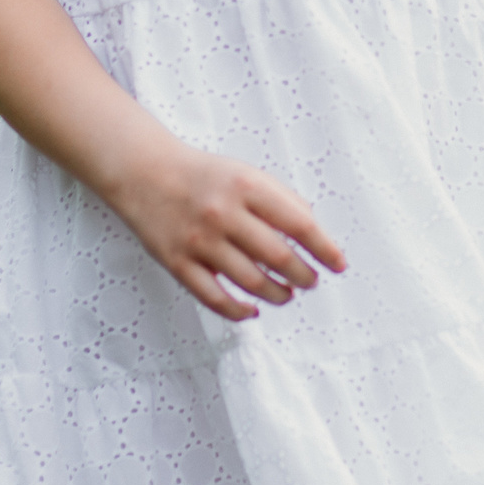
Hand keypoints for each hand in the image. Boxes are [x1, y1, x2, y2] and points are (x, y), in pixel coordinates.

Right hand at [104, 144, 346, 319]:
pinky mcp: (178, 262)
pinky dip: (239, 311)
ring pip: (251, 282)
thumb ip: (280, 199)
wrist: (145, 173)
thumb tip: (313, 232)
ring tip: (287, 294)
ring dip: (277, 294)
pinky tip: (252, 310)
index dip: (324, 248)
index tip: (338, 264)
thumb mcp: (246, 173)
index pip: (299, 224)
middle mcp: (224, 213)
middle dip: (304, 276)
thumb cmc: (204, 176)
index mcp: (247, 186)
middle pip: (278, 257)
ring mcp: (200, 240)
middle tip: (311, 282)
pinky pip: (215, 298)